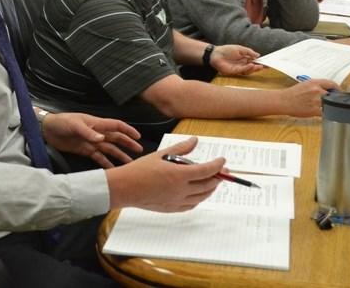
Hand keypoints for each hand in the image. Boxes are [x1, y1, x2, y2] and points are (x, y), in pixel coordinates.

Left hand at [40, 111, 142, 168]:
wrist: (47, 130)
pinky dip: (106, 162)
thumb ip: (88, 132)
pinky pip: (99, 157)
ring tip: (129, 163)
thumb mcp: (75, 125)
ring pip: (109, 149)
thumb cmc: (62, 122)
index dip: (127, 130)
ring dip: (119, 155)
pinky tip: (112, 169)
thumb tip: (102, 139)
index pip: (116, 125)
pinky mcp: (85, 150)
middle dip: (127, 143)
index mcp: (96, 124)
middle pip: (115, 138)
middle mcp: (97, 133)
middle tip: (139, 150)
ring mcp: (92, 142)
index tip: (137, 136)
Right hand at [106, 136, 225, 211]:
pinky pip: (192, 205)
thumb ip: (181, 149)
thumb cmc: (140, 170)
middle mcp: (181, 190)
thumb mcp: (161, 155)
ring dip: (211, 188)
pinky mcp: (172, 208)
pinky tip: (199, 194)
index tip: (222, 161)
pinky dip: (199, 199)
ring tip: (213, 181)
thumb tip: (194, 140)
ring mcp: (177, 201)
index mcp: (179, 175)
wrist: (126, 188)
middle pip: (208, 184)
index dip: (217, 165)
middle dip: (218, 177)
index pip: (207, 170)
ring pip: (202, 196)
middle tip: (223, 171)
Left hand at [209, 45, 263, 75]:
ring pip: (249, 70)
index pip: (254, 61)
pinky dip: (248, 68)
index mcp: (245, 58)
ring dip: (254, 68)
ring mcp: (239, 68)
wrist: (216, 54)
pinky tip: (251, 65)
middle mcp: (243, 64)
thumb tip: (258, 55)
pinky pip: (243, 71)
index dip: (261, 62)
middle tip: (265, 66)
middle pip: (253, 67)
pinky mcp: (235, 71)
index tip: (268, 63)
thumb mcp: (240, 49)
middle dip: (259, 67)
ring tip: (259, 66)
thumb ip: (249, 52)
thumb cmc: (227, 50)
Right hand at [281, 79, 337, 117]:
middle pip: (332, 94)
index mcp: (314, 82)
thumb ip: (316, 86)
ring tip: (325, 107)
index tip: (339, 92)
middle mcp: (316, 90)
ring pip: (330, 103)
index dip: (337, 88)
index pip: (331, 83)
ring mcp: (316, 100)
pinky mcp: (314, 110)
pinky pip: (325, 112)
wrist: (283, 101)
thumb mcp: (305, 84)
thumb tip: (327, 90)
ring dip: (329, 106)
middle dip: (333, 98)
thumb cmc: (293, 94)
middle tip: (333, 101)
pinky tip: (325, 114)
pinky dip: (326, 113)